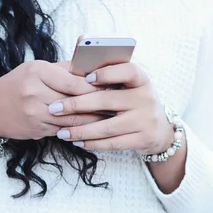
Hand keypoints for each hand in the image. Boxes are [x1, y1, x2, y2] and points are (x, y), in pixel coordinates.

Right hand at [0, 60, 104, 140]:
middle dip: (97, 104)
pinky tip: (89, 127)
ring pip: (72, 119)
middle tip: (114, 104)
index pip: (73, 82)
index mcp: (37, 73)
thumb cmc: (15, 85)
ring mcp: (35, 113)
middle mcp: (34, 93)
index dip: (94, 86)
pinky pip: (63, 130)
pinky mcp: (36, 129)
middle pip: (75, 101)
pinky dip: (77, 129)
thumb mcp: (34, 69)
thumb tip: (91, 68)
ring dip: (92, 120)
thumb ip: (63, 69)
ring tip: (107, 117)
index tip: (109, 87)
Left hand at [47, 63, 173, 153]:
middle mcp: (146, 98)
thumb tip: (72, 69)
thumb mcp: (127, 86)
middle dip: (76, 105)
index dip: (107, 73)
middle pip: (108, 101)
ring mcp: (146, 120)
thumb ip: (106, 78)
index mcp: (141, 79)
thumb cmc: (132, 101)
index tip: (86, 78)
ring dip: (80, 130)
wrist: (159, 129)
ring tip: (60, 132)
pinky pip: (113, 143)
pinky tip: (76, 141)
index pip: (128, 71)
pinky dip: (92, 143)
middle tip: (54, 108)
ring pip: (107, 126)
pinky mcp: (143, 139)